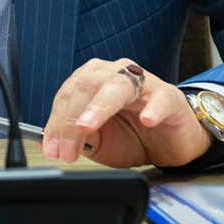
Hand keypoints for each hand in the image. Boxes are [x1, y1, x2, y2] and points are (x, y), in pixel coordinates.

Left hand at [42, 58, 211, 168]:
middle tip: (67, 149)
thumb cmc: (134, 135)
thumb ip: (79, 137)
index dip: (56, 122)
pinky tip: (146, 120)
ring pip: (117, 86)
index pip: (68, 94)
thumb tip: (52, 143)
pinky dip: (152, 109)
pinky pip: (160, 99)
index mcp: (94, 79)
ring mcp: (144, 83)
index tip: (52, 149)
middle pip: (87, 86)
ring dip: (99, 107)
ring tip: (88, 126)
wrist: (171, 143)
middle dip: (72, 120)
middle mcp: (116, 74)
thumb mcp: (100, 141)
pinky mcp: (169, 97)